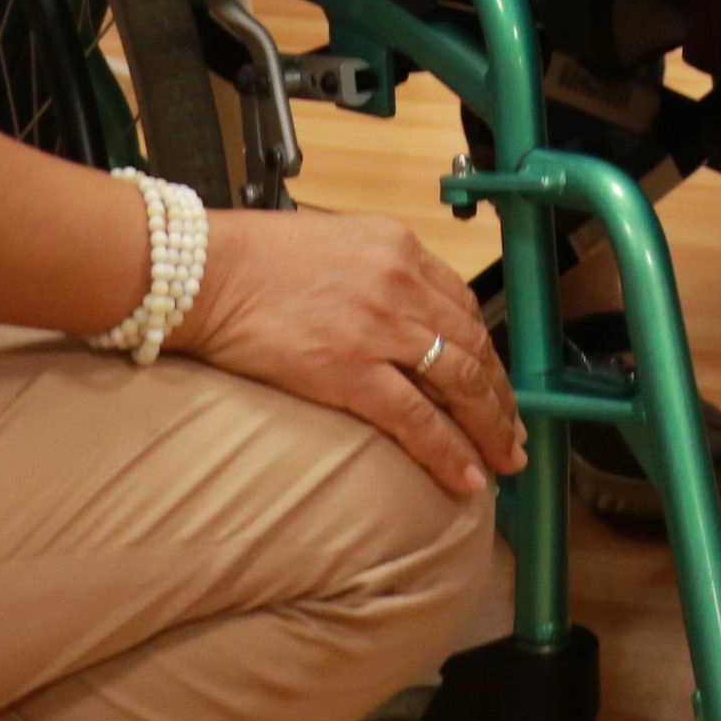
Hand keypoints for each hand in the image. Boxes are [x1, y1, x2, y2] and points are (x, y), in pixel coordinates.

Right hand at [180, 207, 526, 495]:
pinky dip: (447, 451)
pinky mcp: (350, 370)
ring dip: (488, 426)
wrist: (206, 271)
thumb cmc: (256, 258)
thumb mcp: (336, 243)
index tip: (496, 383)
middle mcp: (402, 284)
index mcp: (400, 248)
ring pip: (459, 383)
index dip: (487, 352)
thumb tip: (397, 312)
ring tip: (501, 459)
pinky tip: (466, 477)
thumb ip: (377, 272)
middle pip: (473, 346)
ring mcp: (380, 328)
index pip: (464, 306)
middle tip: (513, 433)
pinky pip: (416, 418)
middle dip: (499, 396)